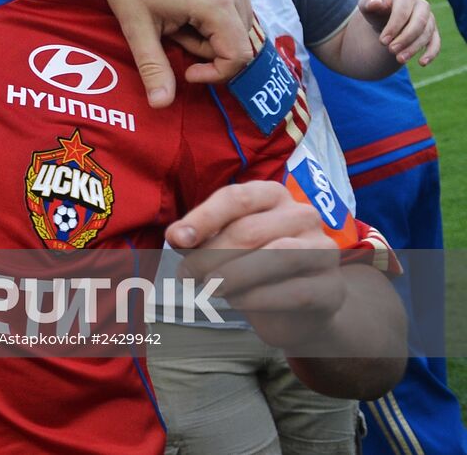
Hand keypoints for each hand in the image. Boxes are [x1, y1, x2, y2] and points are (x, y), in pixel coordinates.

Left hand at [86, 0, 254, 107]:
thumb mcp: (136, 28)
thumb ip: (154, 68)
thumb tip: (161, 105)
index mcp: (216, 3)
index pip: (238, 56)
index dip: (215, 73)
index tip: (186, 70)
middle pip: (239, 37)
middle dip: (207, 47)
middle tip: (172, 34)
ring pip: (239, 17)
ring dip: (212, 27)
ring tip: (176, 13)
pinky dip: (215, 4)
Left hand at [167, 181, 344, 350]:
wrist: (297, 312)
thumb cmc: (252, 269)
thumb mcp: (223, 248)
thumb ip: (200, 239)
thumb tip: (176, 236)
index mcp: (274, 196)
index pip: (237, 197)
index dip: (203, 218)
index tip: (175, 239)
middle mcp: (304, 215)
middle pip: (250, 229)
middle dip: (211, 254)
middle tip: (186, 275)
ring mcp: (324, 250)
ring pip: (277, 255)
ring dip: (234, 274)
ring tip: (209, 289)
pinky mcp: (333, 287)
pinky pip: (294, 291)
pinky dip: (258, 299)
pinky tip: (237, 303)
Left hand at [358, 0, 439, 65]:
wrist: (384, 17)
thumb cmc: (375, 10)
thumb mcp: (367, 5)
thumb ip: (368, 3)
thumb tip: (374, 4)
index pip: (402, 12)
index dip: (394, 27)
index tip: (382, 42)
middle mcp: (422, 5)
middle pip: (418, 23)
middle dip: (405, 38)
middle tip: (391, 50)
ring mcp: (429, 19)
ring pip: (426, 35)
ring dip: (413, 48)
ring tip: (399, 59)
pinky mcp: (433, 32)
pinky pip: (436, 43)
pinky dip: (431, 53)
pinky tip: (422, 63)